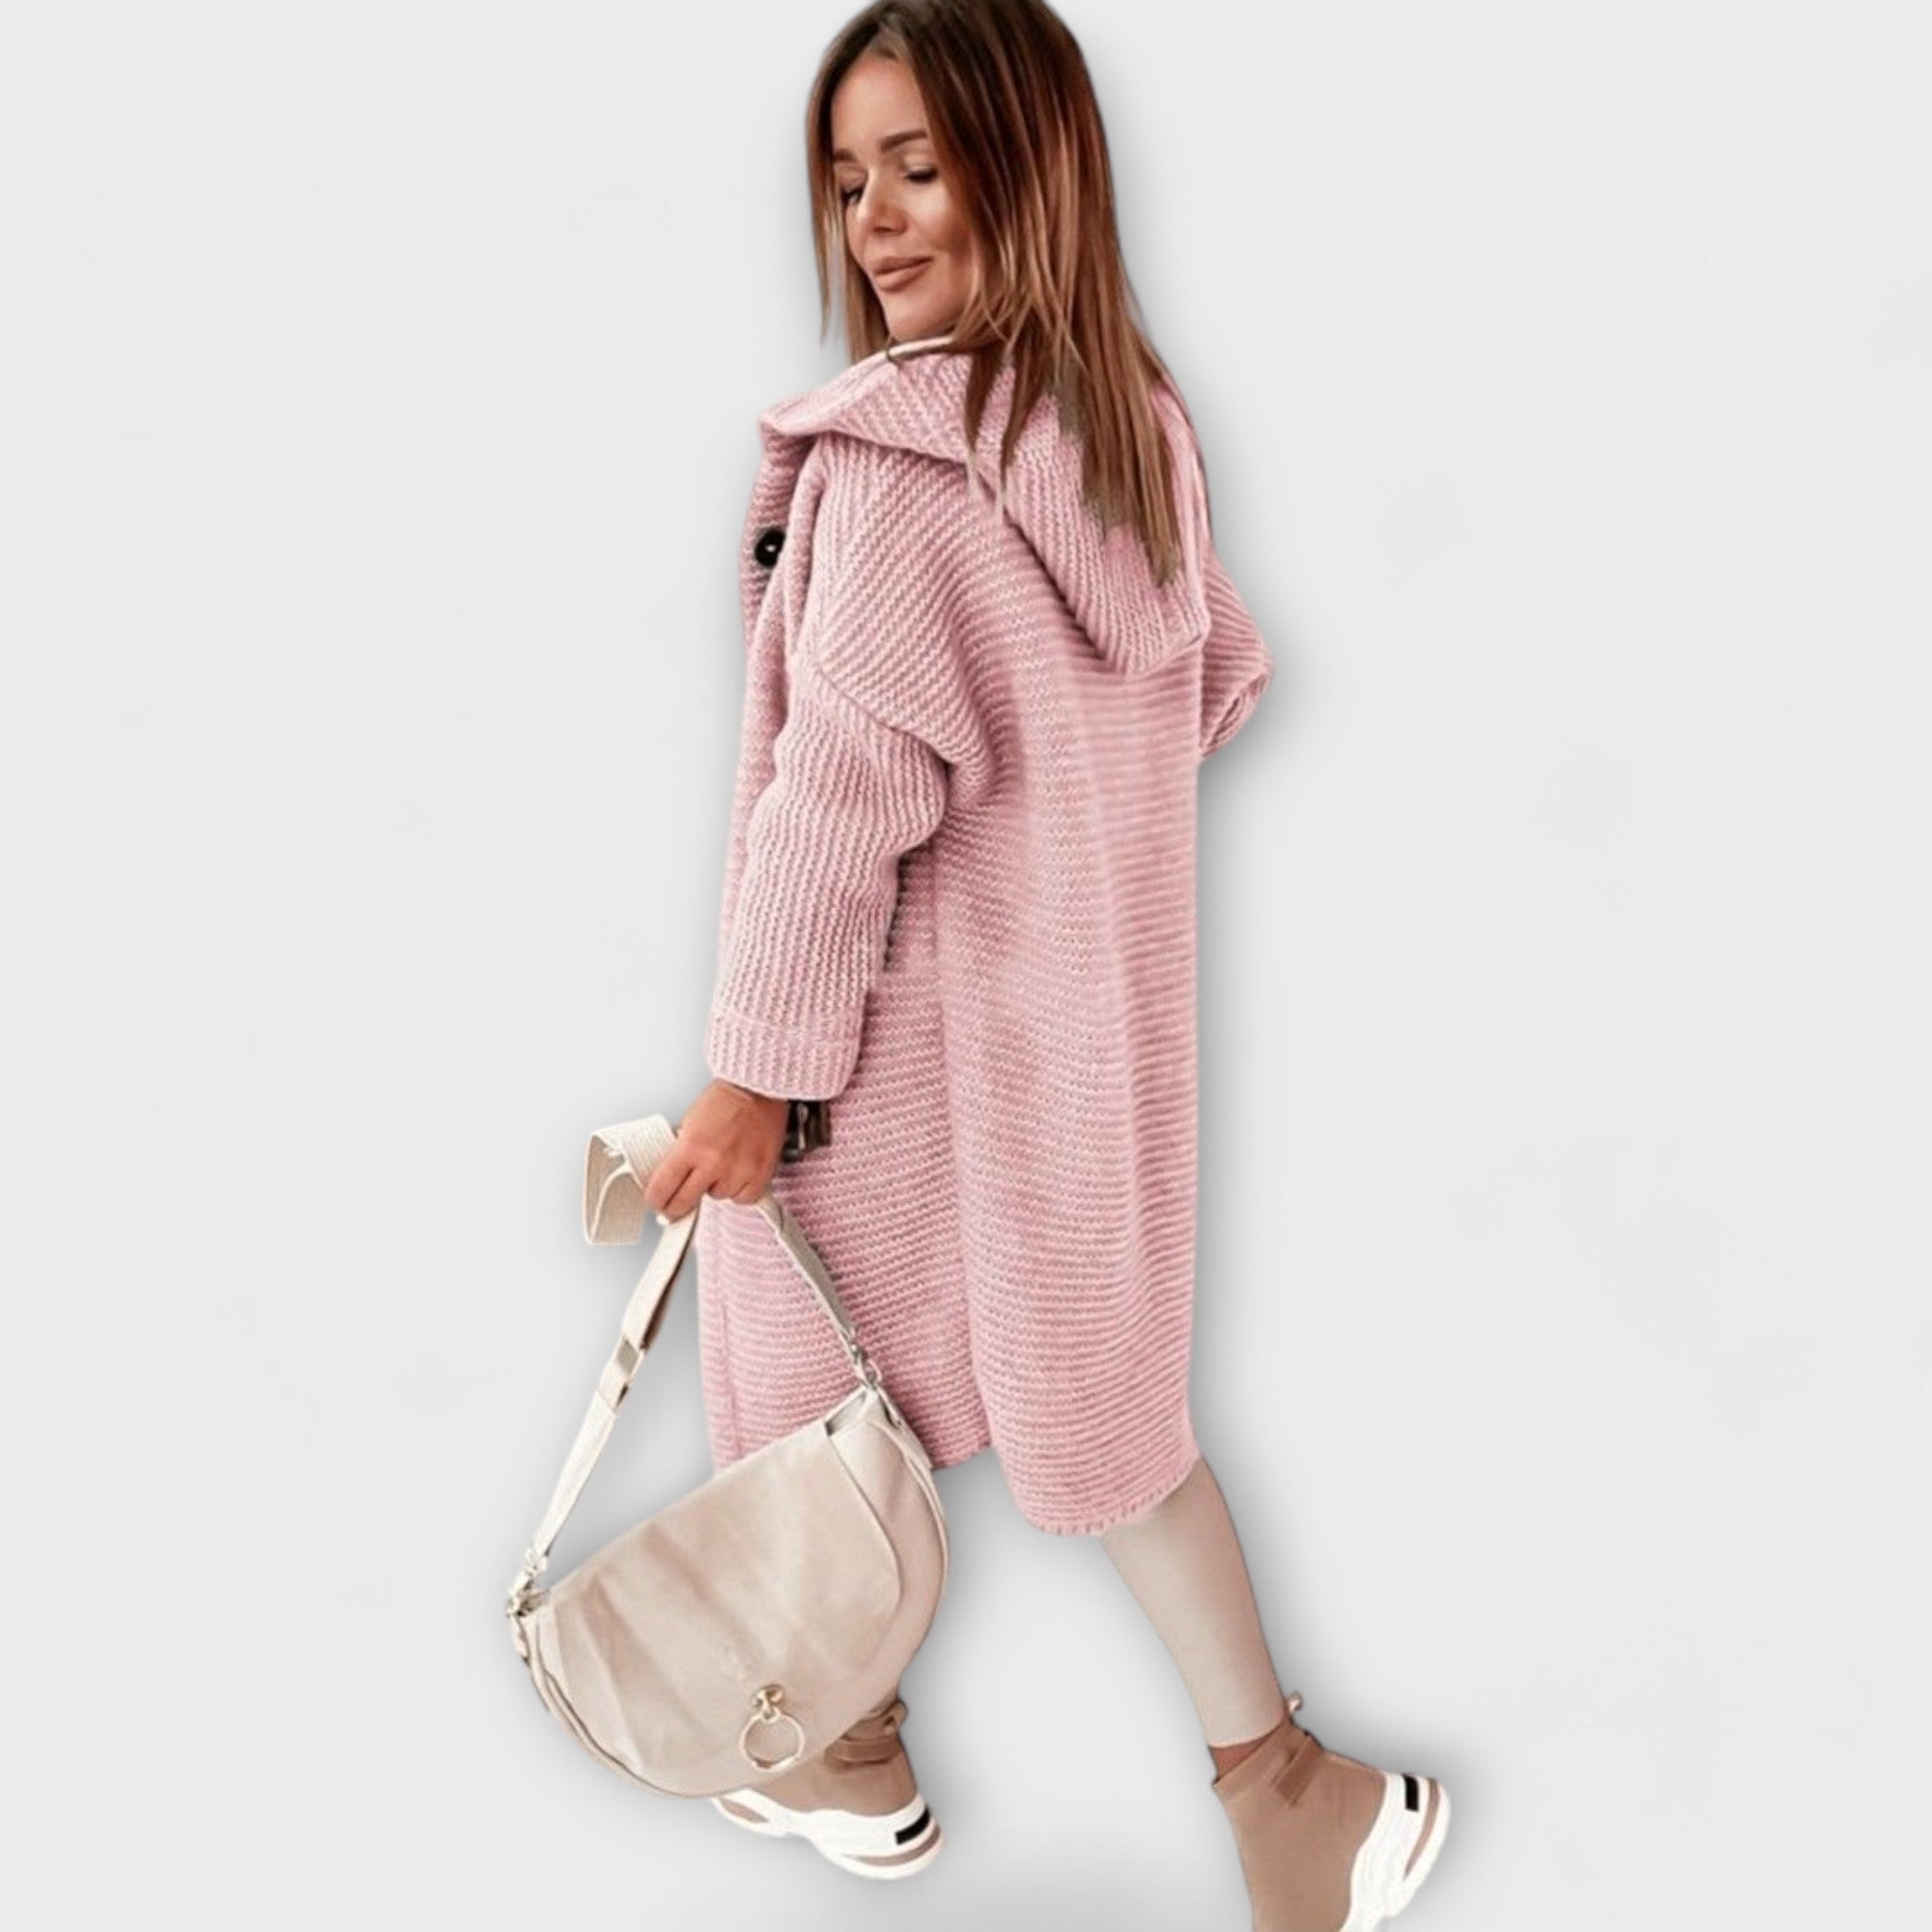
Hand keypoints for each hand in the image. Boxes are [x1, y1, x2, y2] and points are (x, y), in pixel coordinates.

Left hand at [642, 1078, 791, 1219]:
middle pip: (684, 1203)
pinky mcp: (760, 1175)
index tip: (657, 1202)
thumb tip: (668, 1180)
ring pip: (717, 1198)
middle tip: (674, 1206)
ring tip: (720, 1166)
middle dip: (676, 1207)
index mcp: (690, 1146)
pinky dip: (739, 1190)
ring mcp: (738, 1171)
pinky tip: (737, 1173)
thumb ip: (679, 1154)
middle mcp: (714, 1162)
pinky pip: (743, 1199)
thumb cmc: (725, 1101)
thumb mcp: (689, 1123)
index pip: (661, 1189)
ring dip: (715, 1187)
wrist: (758, 1090)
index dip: (656, 1200)